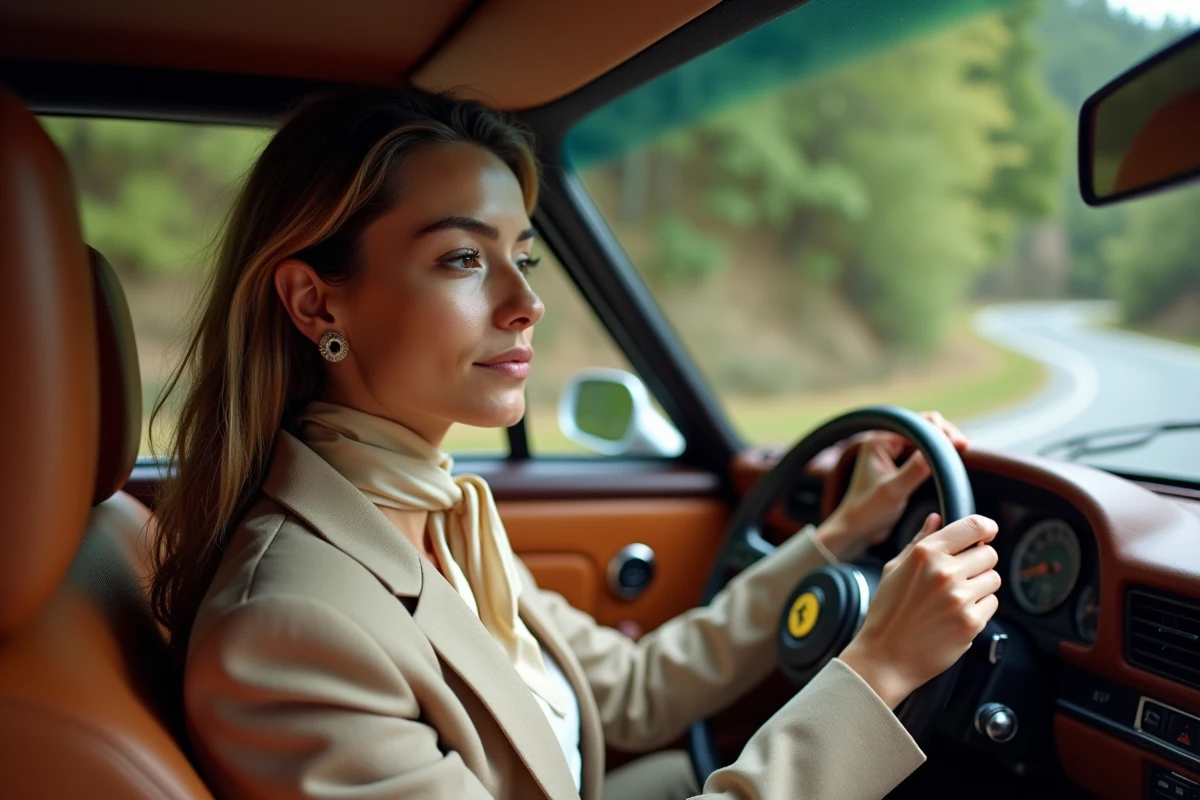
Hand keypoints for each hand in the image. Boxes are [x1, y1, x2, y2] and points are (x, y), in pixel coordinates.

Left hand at [818, 411, 968, 561]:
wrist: (857, 528)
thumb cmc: (868, 511)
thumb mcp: (893, 491)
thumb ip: (913, 471)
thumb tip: (935, 453)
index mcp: (878, 441)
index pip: (915, 425)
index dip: (938, 432)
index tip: (958, 444)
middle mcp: (884, 440)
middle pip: (921, 425)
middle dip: (943, 432)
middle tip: (963, 445)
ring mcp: (892, 450)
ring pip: (925, 436)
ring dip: (942, 441)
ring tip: (962, 449)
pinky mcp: (900, 462)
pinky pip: (923, 449)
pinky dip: (938, 451)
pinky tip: (952, 458)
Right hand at [838, 513, 1000, 709]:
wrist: (885, 656)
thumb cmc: (887, 613)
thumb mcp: (894, 569)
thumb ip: (920, 541)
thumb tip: (937, 519)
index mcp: (925, 553)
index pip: (973, 526)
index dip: (986, 527)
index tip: (987, 532)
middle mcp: (944, 572)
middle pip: (989, 554)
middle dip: (979, 563)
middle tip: (961, 576)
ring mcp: (960, 597)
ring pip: (993, 579)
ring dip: (980, 586)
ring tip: (956, 598)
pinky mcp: (971, 621)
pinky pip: (992, 604)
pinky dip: (980, 608)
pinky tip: (957, 615)